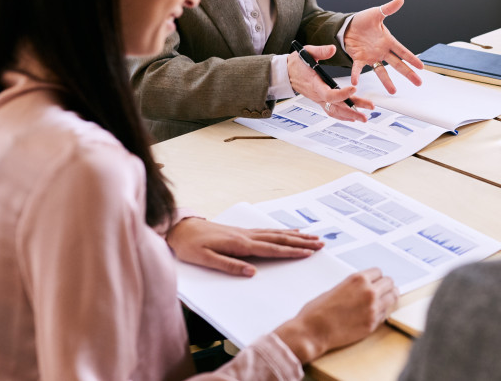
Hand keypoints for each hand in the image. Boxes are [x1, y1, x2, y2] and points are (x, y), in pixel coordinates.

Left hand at [166, 218, 323, 276]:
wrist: (180, 228)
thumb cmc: (190, 246)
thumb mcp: (204, 259)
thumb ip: (229, 266)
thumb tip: (251, 272)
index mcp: (239, 244)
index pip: (271, 249)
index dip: (291, 252)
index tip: (308, 253)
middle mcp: (246, 236)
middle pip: (280, 239)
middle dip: (301, 242)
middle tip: (320, 243)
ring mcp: (246, 232)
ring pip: (277, 234)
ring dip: (296, 236)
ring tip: (313, 237)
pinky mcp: (243, 232)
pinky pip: (269, 231)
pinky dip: (283, 231)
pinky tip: (291, 231)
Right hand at [274, 268, 398, 362]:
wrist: (312, 331)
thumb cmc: (317, 311)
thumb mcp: (336, 289)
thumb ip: (353, 287)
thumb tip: (363, 288)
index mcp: (358, 279)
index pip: (378, 272)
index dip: (376, 277)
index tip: (376, 281)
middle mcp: (369, 291)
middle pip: (389, 283)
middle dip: (385, 286)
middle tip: (383, 289)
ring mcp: (373, 308)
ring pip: (393, 297)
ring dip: (388, 297)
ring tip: (384, 300)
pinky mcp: (373, 324)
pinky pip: (386, 313)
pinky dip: (383, 312)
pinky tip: (376, 313)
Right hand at [288, 44, 373, 121]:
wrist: (286, 73)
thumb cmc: (296, 63)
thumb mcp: (307, 52)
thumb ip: (320, 51)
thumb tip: (333, 49)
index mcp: (314, 83)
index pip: (328, 94)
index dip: (342, 94)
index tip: (354, 88)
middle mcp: (317, 94)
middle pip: (336, 106)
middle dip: (352, 110)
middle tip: (367, 110)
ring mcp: (319, 99)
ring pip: (335, 111)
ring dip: (350, 116)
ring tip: (364, 117)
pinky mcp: (321, 100)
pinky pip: (332, 111)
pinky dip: (343, 116)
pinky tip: (353, 117)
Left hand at [343, 0, 424, 91]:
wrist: (346, 26)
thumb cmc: (363, 20)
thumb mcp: (376, 13)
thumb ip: (388, 8)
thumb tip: (400, 0)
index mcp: (387, 41)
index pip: (403, 51)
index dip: (412, 58)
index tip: (421, 67)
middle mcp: (382, 51)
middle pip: (397, 64)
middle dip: (408, 73)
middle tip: (418, 83)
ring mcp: (371, 56)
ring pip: (381, 71)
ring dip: (387, 81)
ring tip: (393, 91)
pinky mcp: (358, 58)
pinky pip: (358, 68)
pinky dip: (356, 75)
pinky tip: (356, 82)